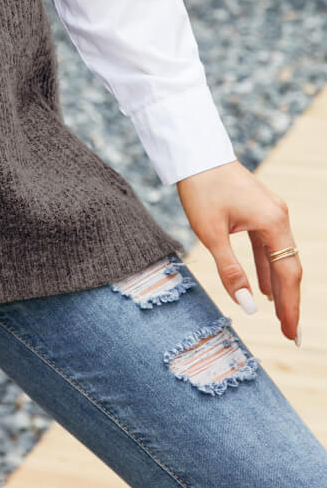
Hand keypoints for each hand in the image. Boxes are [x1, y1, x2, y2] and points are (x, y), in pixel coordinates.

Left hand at [176, 159, 300, 344]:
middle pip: (290, 267)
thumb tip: (249, 307)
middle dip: (290, 301)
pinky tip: (266, 287)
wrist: (195, 152)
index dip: (291, 307)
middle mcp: (279, 216)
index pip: (288, 275)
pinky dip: (267, 266)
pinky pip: (268, 245)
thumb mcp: (211, 234)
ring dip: (279, 286)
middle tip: (291, 334)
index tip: (292, 335)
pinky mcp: (259, 209)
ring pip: (280, 256)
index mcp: (273, 222)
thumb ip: (231, 272)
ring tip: (280, 316)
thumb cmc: (201, 189)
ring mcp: (271, 211)